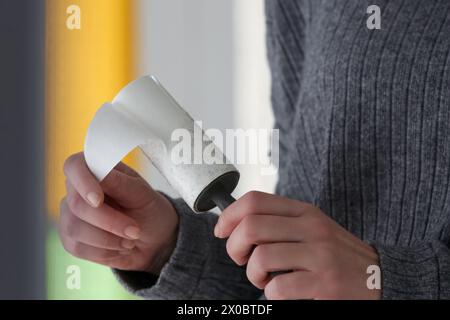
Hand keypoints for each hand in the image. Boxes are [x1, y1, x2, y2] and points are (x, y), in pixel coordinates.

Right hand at [58, 152, 178, 273]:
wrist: (153, 240)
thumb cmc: (148, 210)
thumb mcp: (143, 195)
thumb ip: (121, 183)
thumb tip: (100, 173)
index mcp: (95, 170)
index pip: (74, 166)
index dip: (83, 182)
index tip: (98, 200)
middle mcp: (77, 190)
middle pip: (76, 204)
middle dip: (108, 221)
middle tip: (134, 230)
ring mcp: (70, 215)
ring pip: (74, 228)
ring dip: (108, 239)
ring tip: (130, 239)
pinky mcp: (70, 239)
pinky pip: (78, 247)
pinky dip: (104, 250)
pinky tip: (119, 246)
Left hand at [214, 191, 380, 299]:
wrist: (380, 278)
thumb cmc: (335, 255)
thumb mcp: (312, 228)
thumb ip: (280, 222)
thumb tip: (236, 223)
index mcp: (305, 211)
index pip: (255, 200)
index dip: (228, 215)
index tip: (220, 231)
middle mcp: (312, 228)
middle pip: (251, 227)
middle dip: (234, 247)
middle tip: (241, 259)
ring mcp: (320, 255)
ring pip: (260, 258)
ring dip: (253, 274)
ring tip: (265, 279)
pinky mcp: (325, 283)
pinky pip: (278, 288)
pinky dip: (271, 294)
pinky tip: (283, 292)